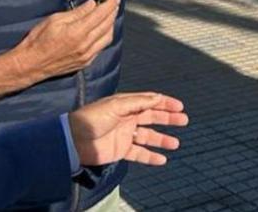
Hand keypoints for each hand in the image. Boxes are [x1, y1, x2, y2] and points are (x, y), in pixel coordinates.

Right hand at [10, 0, 119, 80]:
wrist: (31, 64)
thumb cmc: (38, 41)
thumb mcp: (54, 20)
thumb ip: (76, 13)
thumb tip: (92, 4)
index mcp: (77, 32)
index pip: (100, 15)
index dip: (110, 4)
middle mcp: (85, 45)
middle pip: (107, 25)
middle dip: (112, 12)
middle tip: (114, 3)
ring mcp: (86, 55)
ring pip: (107, 37)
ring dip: (111, 25)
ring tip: (109, 15)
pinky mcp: (85, 62)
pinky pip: (101, 47)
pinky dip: (104, 36)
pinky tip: (102, 30)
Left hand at [69, 92, 187, 165]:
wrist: (74, 140)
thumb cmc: (92, 118)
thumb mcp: (116, 105)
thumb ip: (138, 102)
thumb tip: (158, 97)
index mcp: (126, 104)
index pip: (149, 101)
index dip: (165, 103)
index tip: (180, 106)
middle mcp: (127, 118)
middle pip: (152, 117)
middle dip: (168, 119)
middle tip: (184, 120)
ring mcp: (125, 135)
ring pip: (148, 136)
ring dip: (162, 139)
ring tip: (175, 143)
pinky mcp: (121, 150)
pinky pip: (140, 153)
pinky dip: (151, 156)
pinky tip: (162, 159)